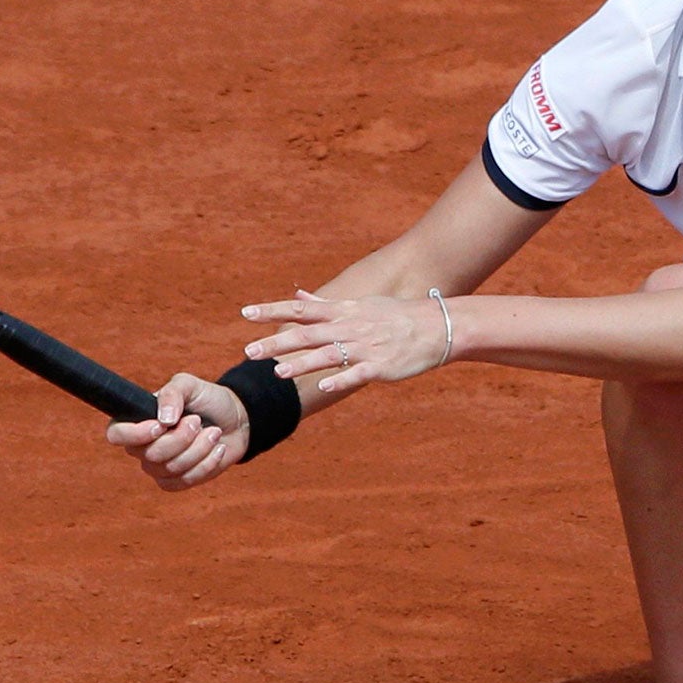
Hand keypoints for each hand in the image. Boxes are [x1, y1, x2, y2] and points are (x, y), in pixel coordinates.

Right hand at [104, 373, 249, 490]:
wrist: (235, 420)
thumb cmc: (207, 400)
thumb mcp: (189, 385)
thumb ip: (172, 393)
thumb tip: (163, 418)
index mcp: (137, 420)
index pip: (116, 434)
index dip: (135, 434)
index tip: (161, 426)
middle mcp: (143, 446)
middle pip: (151, 455)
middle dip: (181, 437)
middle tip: (198, 421)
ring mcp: (158, 467)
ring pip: (172, 468)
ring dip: (199, 448)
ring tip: (213, 432)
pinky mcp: (177, 481)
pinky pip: (186, 481)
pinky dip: (207, 463)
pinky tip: (217, 449)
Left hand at [241, 289, 450, 399]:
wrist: (436, 326)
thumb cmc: (395, 316)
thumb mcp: (358, 305)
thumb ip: (324, 305)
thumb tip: (297, 296)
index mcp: (342, 312)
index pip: (301, 310)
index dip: (272, 310)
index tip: (246, 313)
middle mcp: (349, 327)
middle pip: (308, 334)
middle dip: (277, 343)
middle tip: (249, 352)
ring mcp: (365, 347)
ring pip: (328, 354)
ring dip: (302, 363)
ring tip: (278, 372)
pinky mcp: (381, 366)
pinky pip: (357, 373)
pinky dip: (341, 379)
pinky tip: (324, 386)